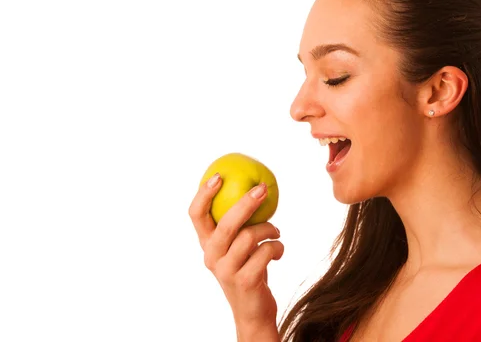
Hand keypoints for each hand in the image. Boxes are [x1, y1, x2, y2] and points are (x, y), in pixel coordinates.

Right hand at [189, 173, 283, 336]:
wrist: (253, 311)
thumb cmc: (248, 269)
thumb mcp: (239, 246)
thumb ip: (241, 224)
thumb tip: (256, 186)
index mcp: (207, 244)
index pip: (196, 215)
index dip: (203, 194)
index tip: (218, 175)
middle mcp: (211, 257)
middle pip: (226, 224)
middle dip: (246, 203)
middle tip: (262, 188)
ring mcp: (226, 270)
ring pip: (249, 236)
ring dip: (269, 230)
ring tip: (276, 232)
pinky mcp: (244, 281)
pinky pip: (265, 252)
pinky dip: (277, 247)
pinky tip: (278, 252)